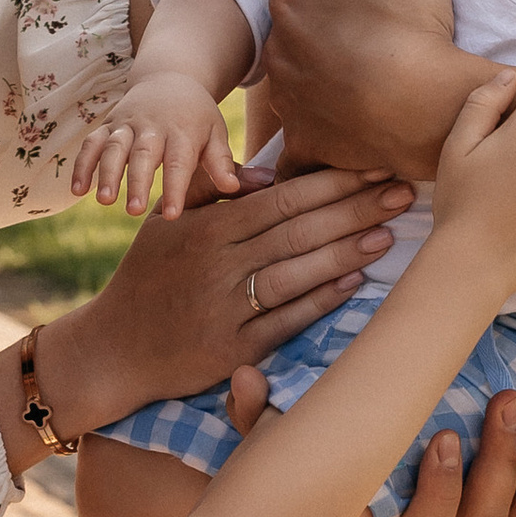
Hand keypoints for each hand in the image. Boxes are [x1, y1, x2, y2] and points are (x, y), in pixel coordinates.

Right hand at [23, 162, 416, 445]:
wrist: (113, 349)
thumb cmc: (147, 278)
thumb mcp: (168, 223)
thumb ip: (211, 191)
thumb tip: (264, 173)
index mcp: (206, 228)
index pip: (282, 198)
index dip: (332, 182)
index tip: (373, 166)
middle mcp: (217, 265)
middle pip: (298, 230)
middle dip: (356, 208)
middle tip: (402, 191)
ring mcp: (224, 309)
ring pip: (296, 273)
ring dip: (347, 251)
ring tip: (390, 233)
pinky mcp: (231, 350)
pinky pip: (285, 321)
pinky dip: (321, 301)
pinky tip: (356, 282)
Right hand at [72, 71, 242, 218]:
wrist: (170, 76)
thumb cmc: (197, 116)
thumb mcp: (215, 132)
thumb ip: (221, 161)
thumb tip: (233, 190)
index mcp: (182, 131)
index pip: (179, 161)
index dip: (175, 188)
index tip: (173, 215)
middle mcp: (152, 126)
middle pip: (143, 154)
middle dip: (136, 181)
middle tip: (133, 211)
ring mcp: (127, 124)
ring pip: (113, 146)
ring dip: (106, 172)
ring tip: (103, 201)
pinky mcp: (109, 124)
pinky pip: (92, 142)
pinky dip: (82, 163)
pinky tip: (77, 190)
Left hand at [261, 0, 475, 185]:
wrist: (428, 101)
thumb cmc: (413, 21)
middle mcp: (277, 51)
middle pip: (303, 35)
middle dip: (331, 36)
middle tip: (379, 41)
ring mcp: (290, 101)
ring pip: (301, 85)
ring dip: (326, 84)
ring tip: (370, 84)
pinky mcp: (308, 142)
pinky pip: (302, 146)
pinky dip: (314, 146)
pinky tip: (336, 142)